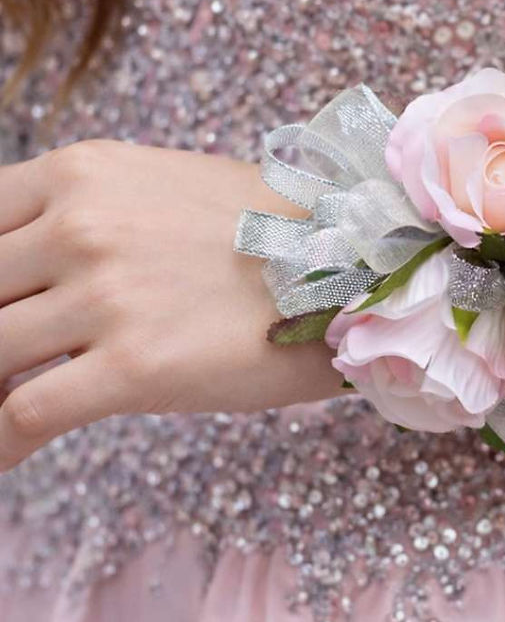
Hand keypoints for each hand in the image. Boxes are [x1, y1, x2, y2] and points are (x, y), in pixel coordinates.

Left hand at [0, 140, 345, 470]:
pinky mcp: (133, 367)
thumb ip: (85, 212)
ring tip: (4, 402)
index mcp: (83, 173)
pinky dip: (2, 440)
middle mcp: (84, 225)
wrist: (353, 267)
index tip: (0, 303)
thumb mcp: (162, 188)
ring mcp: (108, 295)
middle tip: (7, 359)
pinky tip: (9, 449)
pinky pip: (21, 413)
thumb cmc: (265, 231)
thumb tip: (28, 263)